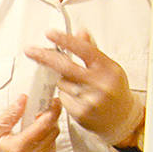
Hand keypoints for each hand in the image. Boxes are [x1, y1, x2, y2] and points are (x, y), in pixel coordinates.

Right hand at [0, 95, 59, 151]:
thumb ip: (11, 113)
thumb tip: (24, 100)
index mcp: (18, 148)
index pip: (43, 126)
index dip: (52, 111)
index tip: (54, 102)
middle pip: (52, 130)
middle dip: (48, 118)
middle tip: (38, 113)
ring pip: (54, 137)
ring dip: (47, 129)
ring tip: (31, 129)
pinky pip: (53, 146)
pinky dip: (46, 139)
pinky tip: (34, 140)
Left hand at [28, 30, 143, 143]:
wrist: (122, 119)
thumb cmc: (114, 91)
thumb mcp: (108, 69)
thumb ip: (92, 51)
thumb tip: (80, 33)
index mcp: (109, 69)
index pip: (84, 50)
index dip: (65, 40)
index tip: (50, 34)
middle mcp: (100, 84)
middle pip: (65, 66)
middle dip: (44, 57)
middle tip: (30, 51)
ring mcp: (90, 100)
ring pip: (61, 83)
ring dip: (61, 81)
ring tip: (77, 86)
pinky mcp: (80, 113)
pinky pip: (61, 98)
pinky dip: (64, 95)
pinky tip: (76, 98)